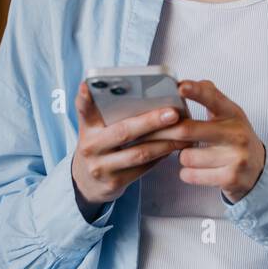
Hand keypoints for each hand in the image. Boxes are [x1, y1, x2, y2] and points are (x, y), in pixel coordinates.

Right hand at [70, 80, 192, 219]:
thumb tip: (142, 93)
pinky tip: (174, 147)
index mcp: (87, 127)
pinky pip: (143, 168)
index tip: (87, 85)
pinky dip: (161, 156)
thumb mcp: (94, 129)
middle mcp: (90, 146)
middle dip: (151, 122)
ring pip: (139, 152)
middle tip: (173, 113)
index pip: (84, 109)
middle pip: (124, 131)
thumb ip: (106, 112)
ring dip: (165, 142)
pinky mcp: (114, 182)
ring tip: (184, 132)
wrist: (86, 183)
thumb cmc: (98, 146)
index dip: (85, 97)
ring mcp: (101, 167)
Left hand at [145, 79, 265, 203]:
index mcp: (233, 113)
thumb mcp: (228, 114)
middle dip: (167, 132)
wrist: (259, 169)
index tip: (180, 87)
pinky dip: (187, 173)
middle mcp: (237, 134)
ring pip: (186, 156)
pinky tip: (196, 170)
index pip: (213, 98)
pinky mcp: (230, 178)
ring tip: (193, 156)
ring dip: (182, 156)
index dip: (195, 91)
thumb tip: (183, 84)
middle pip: (188, 130)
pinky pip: (191, 174)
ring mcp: (236, 157)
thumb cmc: (234, 136)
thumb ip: (210, 96)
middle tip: (157, 133)